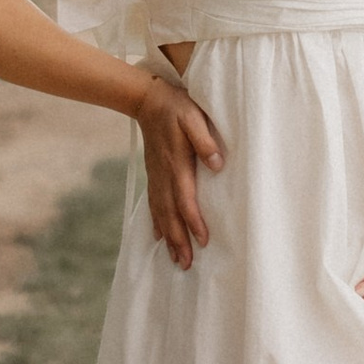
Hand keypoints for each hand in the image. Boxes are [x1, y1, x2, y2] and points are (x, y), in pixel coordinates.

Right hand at [135, 70, 226, 268]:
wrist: (147, 99)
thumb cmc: (176, 107)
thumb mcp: (194, 117)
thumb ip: (204, 140)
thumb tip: (217, 164)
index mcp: (176, 163)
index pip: (186, 199)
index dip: (194, 220)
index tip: (203, 240)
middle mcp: (164, 175)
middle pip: (171, 213)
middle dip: (179, 240)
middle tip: (186, 265)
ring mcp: (156, 176)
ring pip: (161, 213)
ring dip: (168, 237)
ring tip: (175, 259)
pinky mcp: (153, 174)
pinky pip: (154, 203)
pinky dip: (156, 222)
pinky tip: (159, 237)